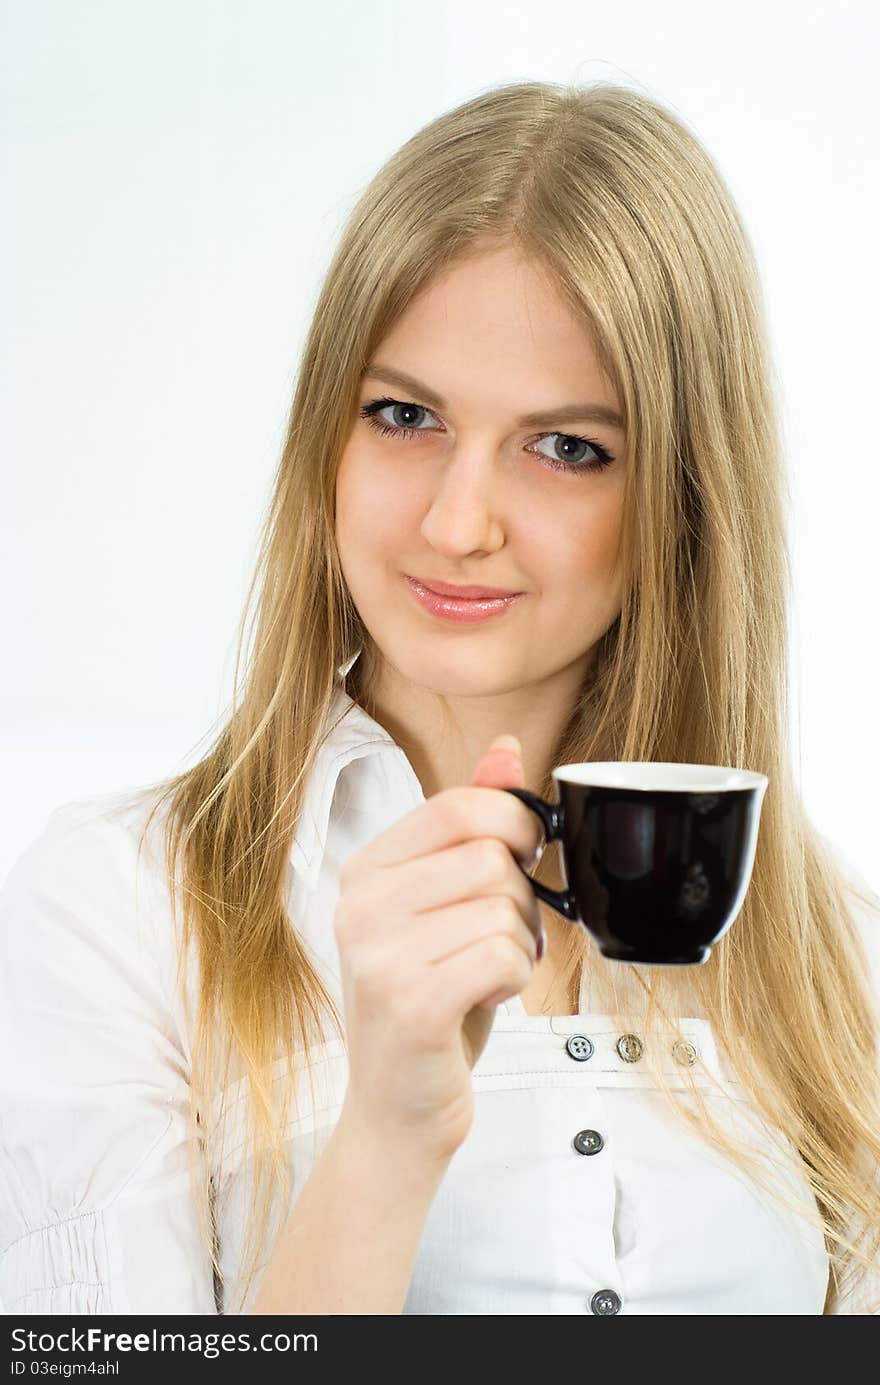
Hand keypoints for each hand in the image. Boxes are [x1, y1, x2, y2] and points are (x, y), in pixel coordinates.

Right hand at [333, 734, 542, 1160]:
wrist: (398, 1111)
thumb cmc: (430, 1004)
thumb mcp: (447, 906)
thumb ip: (471, 825)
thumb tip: (504, 751)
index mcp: (366, 870)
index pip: (458, 804)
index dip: (514, 824)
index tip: (523, 857)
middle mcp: (359, 905)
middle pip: (490, 855)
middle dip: (521, 900)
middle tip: (498, 939)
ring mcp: (377, 954)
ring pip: (503, 906)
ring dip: (518, 946)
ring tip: (483, 975)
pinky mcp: (408, 1002)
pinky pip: (502, 955)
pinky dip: (515, 979)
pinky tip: (484, 998)